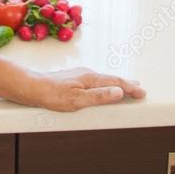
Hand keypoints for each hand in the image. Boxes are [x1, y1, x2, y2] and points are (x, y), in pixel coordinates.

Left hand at [27, 66, 145, 111]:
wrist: (32, 87)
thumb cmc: (52, 95)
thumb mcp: (77, 100)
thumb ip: (99, 96)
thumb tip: (119, 92)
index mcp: (90, 78)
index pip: (116, 83)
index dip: (130, 88)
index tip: (142, 92)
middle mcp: (87, 73)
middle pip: (111, 79)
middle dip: (125, 83)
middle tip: (138, 87)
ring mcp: (79, 75)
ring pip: (103, 79)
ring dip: (115, 83)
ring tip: (124, 87)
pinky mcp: (73, 78)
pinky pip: (95, 80)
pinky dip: (104, 83)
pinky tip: (101, 87)